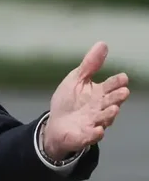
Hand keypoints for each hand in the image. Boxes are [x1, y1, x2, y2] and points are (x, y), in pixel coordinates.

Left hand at [43, 41, 129, 159]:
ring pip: (104, 119)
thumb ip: (90, 65)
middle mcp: (100, 109)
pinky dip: (94, 134)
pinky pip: (90, 136)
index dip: (117, 82)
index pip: (110, 86)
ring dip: (109, 114)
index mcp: (99, 94)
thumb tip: (103, 44)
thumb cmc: (69, 100)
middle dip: (117, 98)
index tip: (123, 77)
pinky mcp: (84, 135)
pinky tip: (97, 130)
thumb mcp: (77, 79)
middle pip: (110, 102)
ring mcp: (93, 122)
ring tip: (113, 108)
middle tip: (123, 92)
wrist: (56, 124)